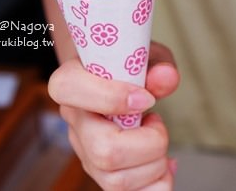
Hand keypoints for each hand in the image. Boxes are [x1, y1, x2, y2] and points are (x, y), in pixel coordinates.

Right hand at [48, 42, 179, 189]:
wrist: (123, 84)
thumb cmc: (132, 70)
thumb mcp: (148, 58)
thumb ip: (158, 65)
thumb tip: (165, 78)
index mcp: (73, 83)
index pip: (69, 89)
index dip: (110, 97)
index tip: (146, 99)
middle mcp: (75, 122)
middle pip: (103, 150)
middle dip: (149, 142)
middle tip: (156, 122)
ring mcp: (86, 153)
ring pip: (116, 180)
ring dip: (155, 163)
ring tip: (158, 138)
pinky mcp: (102, 174)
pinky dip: (157, 184)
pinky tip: (165, 164)